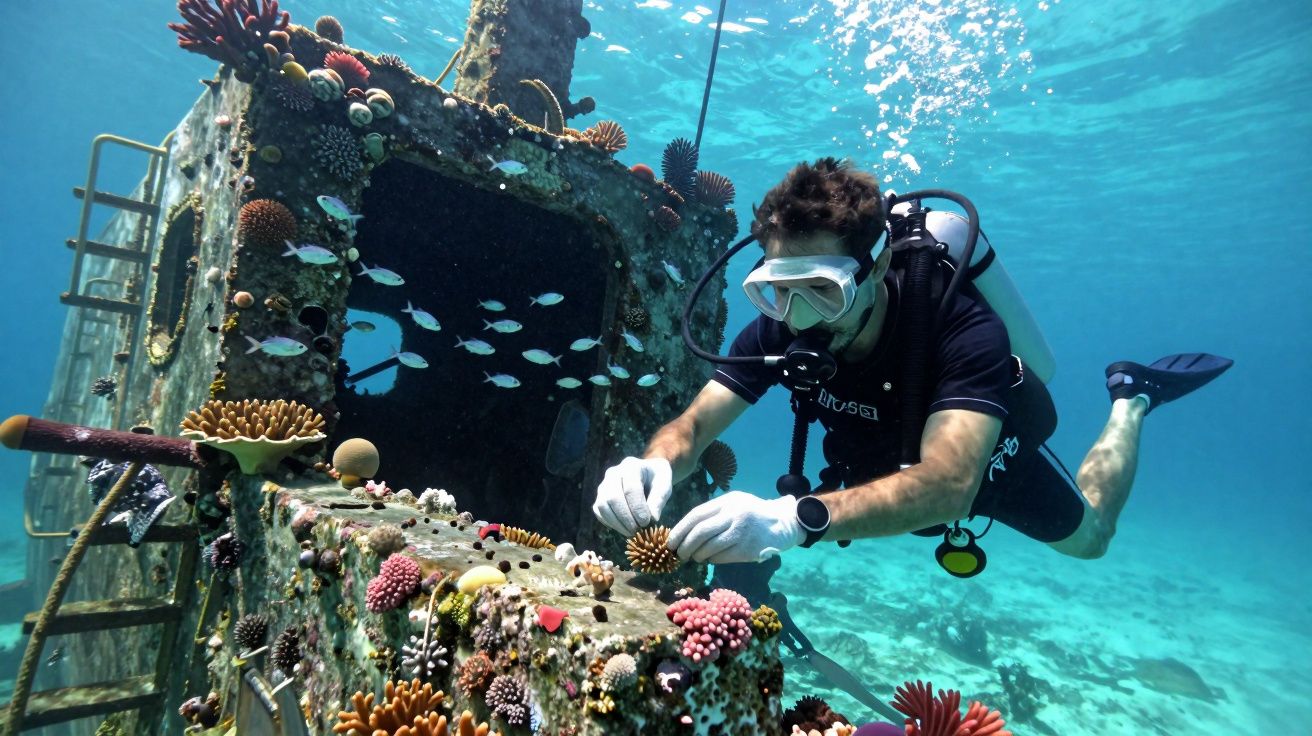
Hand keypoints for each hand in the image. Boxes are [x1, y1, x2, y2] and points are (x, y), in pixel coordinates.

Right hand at [592, 457, 673, 535]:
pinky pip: (599, 511)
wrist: (647, 474)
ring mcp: (604, 485)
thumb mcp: (665, 484)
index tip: (647, 522)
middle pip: (613, 497)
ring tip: (631, 532)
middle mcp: (613, 473)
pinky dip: (610, 523)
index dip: (638, 508)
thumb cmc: (657, 479)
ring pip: (602, 505)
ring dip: (617, 523)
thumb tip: (653, 518)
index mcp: (631, 466)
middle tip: (638, 530)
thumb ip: (659, 499)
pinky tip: (623, 528)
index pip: (630, 488)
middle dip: (626, 517)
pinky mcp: (600, 497)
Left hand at [667, 491, 803, 563]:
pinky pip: (722, 557)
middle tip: (679, 553)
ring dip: (697, 555)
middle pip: (701, 532)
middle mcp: (734, 515)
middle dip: (685, 545)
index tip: (671, 541)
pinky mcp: (748, 549)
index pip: (696, 515)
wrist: (783, 523)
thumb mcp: (734, 503)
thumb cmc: (752, 513)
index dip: (680, 530)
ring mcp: (742, 533)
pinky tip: (709, 559)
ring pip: (710, 547)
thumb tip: (686, 530)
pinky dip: (712, 559)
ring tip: (694, 557)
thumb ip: (713, 512)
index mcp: (727, 502)